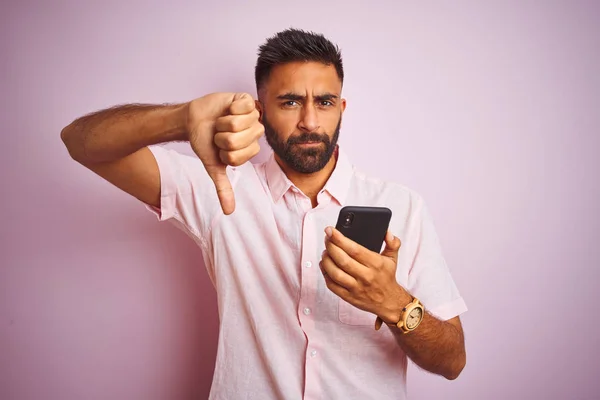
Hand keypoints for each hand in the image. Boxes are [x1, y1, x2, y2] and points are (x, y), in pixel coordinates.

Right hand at [186, 93, 263, 214]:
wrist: (193, 120)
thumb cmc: (205, 143)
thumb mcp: (214, 167)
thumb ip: (223, 188)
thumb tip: (228, 212)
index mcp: (251, 148)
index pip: (242, 155)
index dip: (226, 152)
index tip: (221, 149)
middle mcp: (255, 132)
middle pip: (240, 139)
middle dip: (223, 137)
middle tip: (220, 134)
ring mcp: (252, 115)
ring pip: (239, 123)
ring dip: (224, 123)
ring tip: (222, 122)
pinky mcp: (246, 100)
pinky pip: (243, 106)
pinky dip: (229, 108)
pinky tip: (227, 108)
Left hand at [320, 227, 411, 323]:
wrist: (389, 302)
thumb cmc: (387, 278)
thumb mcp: (393, 258)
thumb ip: (392, 243)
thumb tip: (387, 232)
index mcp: (376, 264)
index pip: (354, 249)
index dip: (339, 239)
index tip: (330, 231)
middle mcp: (366, 276)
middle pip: (342, 259)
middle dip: (330, 246)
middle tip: (326, 239)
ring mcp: (356, 287)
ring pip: (335, 273)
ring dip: (326, 260)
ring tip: (325, 251)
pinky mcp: (348, 297)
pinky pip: (332, 285)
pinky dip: (325, 273)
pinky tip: (324, 265)